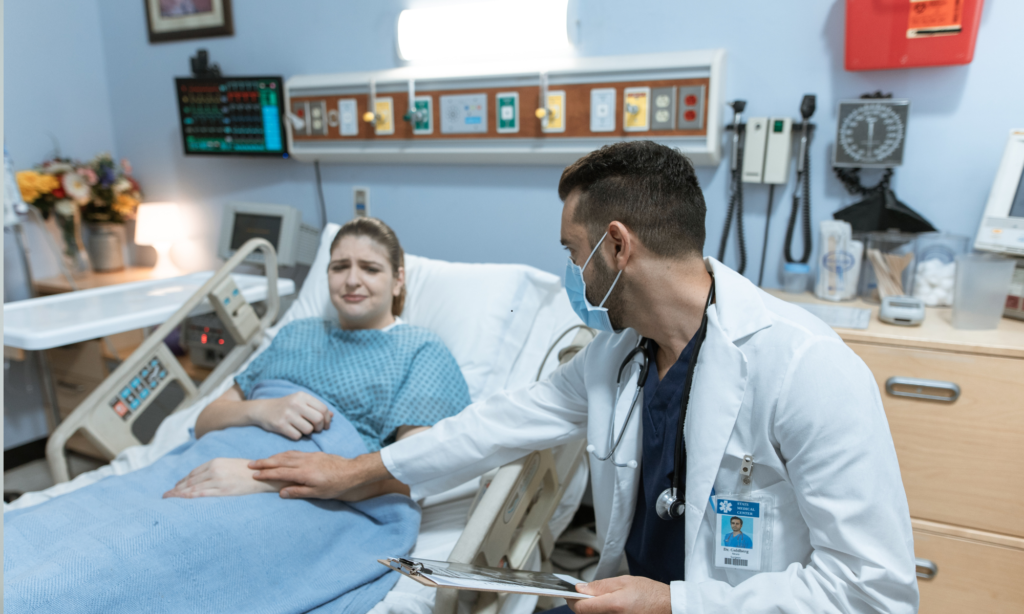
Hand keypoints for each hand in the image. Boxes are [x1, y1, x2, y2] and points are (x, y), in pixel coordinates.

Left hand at [162, 458, 291, 498]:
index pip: (193, 473)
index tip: (175, 487)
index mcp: (215, 462)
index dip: (182, 481)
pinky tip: (181, 501)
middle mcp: (214, 470)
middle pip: (190, 481)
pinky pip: (201, 494)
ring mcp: (218, 480)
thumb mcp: (230, 465)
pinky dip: (188, 498)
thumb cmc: (250, 472)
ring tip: (169, 500)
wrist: (265, 475)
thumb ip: (217, 470)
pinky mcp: (223, 490)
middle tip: (166, 496)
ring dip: (178, 494)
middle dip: (176, 489)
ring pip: (192, 488)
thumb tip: (205, 479)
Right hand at [249, 392, 331, 439]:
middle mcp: (295, 403)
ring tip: (302, 429)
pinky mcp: (280, 425)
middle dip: (320, 427)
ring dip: (308, 432)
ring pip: (309, 429)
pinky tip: (293, 431)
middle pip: (318, 419)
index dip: (327, 419)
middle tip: (316, 430)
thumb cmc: (286, 406)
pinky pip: (297, 436)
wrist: (263, 410)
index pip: (323, 409)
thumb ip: (316, 407)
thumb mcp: (301, 402)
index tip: (325, 425)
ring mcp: (287, 414)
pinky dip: (298, 436)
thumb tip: (332, 415)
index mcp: (302, 396)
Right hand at [250, 451, 394, 500]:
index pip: (280, 472)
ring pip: (287, 455)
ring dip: (273, 457)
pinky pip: (295, 452)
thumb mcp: (317, 493)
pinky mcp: (314, 454)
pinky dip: (284, 454)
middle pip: (280, 461)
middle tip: (251, 464)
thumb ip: (298, 491)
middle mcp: (304, 462)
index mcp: (303, 473)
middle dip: (264, 462)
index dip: (266, 474)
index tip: (254, 475)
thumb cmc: (335, 485)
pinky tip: (282, 456)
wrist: (352, 471)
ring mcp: (309, 456)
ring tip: (263, 460)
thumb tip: (281, 492)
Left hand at [568, 576, 670, 613]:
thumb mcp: (624, 581)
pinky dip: (601, 613)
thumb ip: (600, 586)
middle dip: (582, 605)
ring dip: (591, 610)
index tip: (569, 594)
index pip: (582, 608)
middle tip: (584, 595)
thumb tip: (581, 588)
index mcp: (614, 605)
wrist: (669, 607)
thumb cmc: (651, 594)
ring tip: (599, 601)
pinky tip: (608, 607)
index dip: (572, 600)